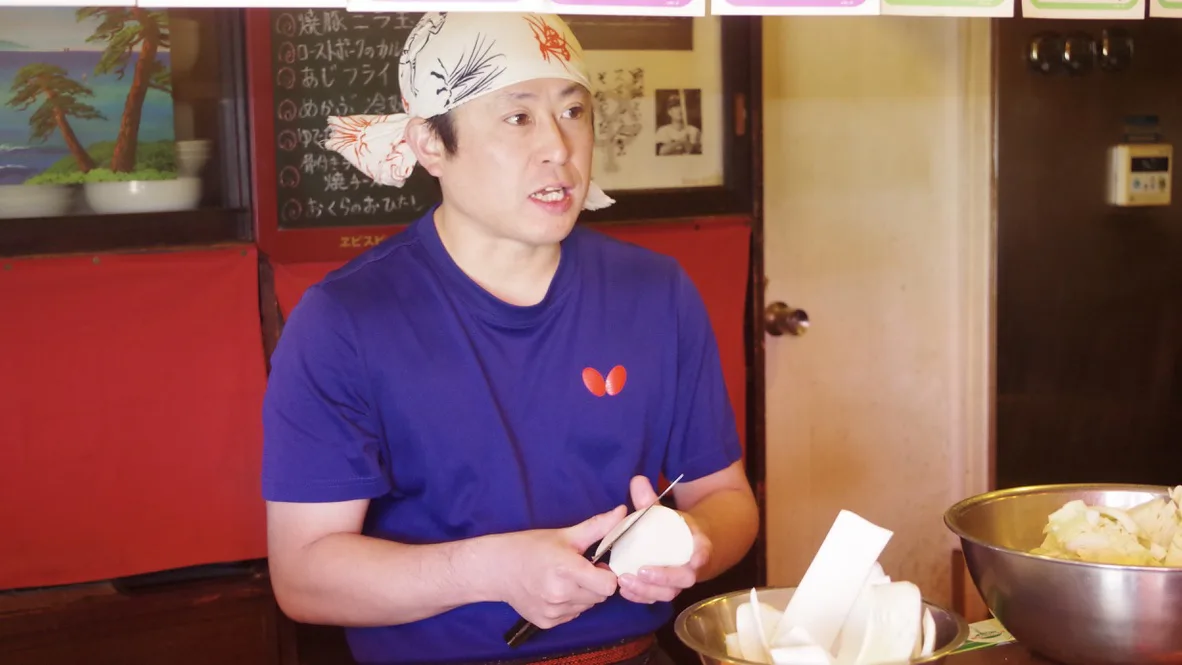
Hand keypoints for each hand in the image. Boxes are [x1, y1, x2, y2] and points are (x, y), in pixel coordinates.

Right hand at [493, 505, 625, 628]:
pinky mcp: (546, 623)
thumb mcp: (565, 534)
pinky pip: (572, 615)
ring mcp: (553, 611)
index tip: (597, 565)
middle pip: (600, 596)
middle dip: (596, 584)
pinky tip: (555, 591)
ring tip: (565, 579)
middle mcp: (560, 594)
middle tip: (579, 570)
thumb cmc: (531, 547)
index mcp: (566, 569)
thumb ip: (597, 526)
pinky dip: (570, 605)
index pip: (608, 586)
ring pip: (587, 606)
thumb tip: (622, 512)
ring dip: (583, 595)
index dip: (607, 574)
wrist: (497, 568)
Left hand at [616, 475, 711, 604]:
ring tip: (625, 582)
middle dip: (663, 578)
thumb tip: (637, 480)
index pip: (703, 552)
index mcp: (698, 546)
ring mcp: (679, 583)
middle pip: (684, 579)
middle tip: (640, 572)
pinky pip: (657, 598)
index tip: (692, 559)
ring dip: (647, 591)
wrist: (688, 548)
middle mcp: (692, 568)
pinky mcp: (666, 590)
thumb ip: (651, 500)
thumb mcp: (666, 513)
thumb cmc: (676, 529)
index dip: (698, 557)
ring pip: (669, 593)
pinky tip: (624, 591)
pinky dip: (641, 597)